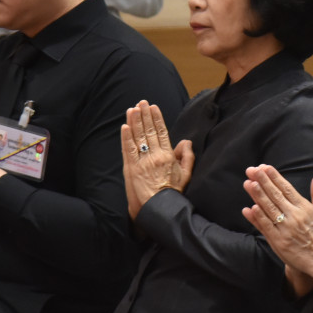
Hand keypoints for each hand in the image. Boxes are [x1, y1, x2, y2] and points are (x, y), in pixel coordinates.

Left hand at [121, 100, 193, 219]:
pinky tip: (125, 126)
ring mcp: (142, 162)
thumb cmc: (173, 194)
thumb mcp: (186, 176)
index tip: (153, 107)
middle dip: (145, 115)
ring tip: (132, 109)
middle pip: (149, 131)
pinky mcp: (131, 169)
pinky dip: (126, 137)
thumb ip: (187, 157)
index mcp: (168, 156)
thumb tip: (186, 142)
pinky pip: (128, 149)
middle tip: (141, 102)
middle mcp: (155, 156)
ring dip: (134, 122)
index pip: (162, 132)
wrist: (159, 209)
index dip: (157, 118)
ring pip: (138, 137)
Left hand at [243, 167, 312, 287]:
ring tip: (248, 183)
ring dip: (257, 195)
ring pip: (268, 209)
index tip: (265, 167)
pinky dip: (258, 218)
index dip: (275, 177)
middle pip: (275, 195)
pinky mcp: (279, 242)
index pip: (287, 189)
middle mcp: (294, 216)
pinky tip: (250, 208)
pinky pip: (266, 227)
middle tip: (251, 170)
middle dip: (262, 181)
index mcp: (305, 208)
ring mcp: (285, 229)